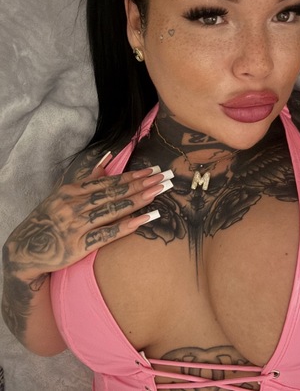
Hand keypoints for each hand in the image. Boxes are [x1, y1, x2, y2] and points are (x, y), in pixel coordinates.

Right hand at [3, 159, 172, 283]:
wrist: (26, 249)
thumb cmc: (49, 218)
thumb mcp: (63, 195)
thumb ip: (87, 178)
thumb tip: (108, 160)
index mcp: (72, 191)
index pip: (108, 181)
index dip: (132, 176)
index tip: (151, 171)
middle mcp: (74, 206)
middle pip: (114, 193)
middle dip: (141, 184)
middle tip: (163, 178)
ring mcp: (76, 226)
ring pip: (113, 210)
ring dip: (138, 200)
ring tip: (158, 193)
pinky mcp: (78, 246)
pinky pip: (107, 234)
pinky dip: (127, 226)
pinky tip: (145, 219)